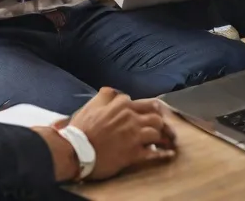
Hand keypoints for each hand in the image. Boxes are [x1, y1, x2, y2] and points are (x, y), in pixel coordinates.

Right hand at [45, 89, 175, 181]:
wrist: (75, 150)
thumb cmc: (81, 128)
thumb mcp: (92, 104)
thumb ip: (105, 95)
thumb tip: (112, 90)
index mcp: (122, 105)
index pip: (143, 103)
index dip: (146, 109)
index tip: (148, 115)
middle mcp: (131, 117)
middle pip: (156, 115)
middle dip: (161, 120)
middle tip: (163, 126)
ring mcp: (134, 135)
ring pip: (157, 131)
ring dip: (163, 135)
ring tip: (168, 139)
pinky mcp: (133, 154)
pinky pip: (153, 153)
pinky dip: (163, 154)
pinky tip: (169, 154)